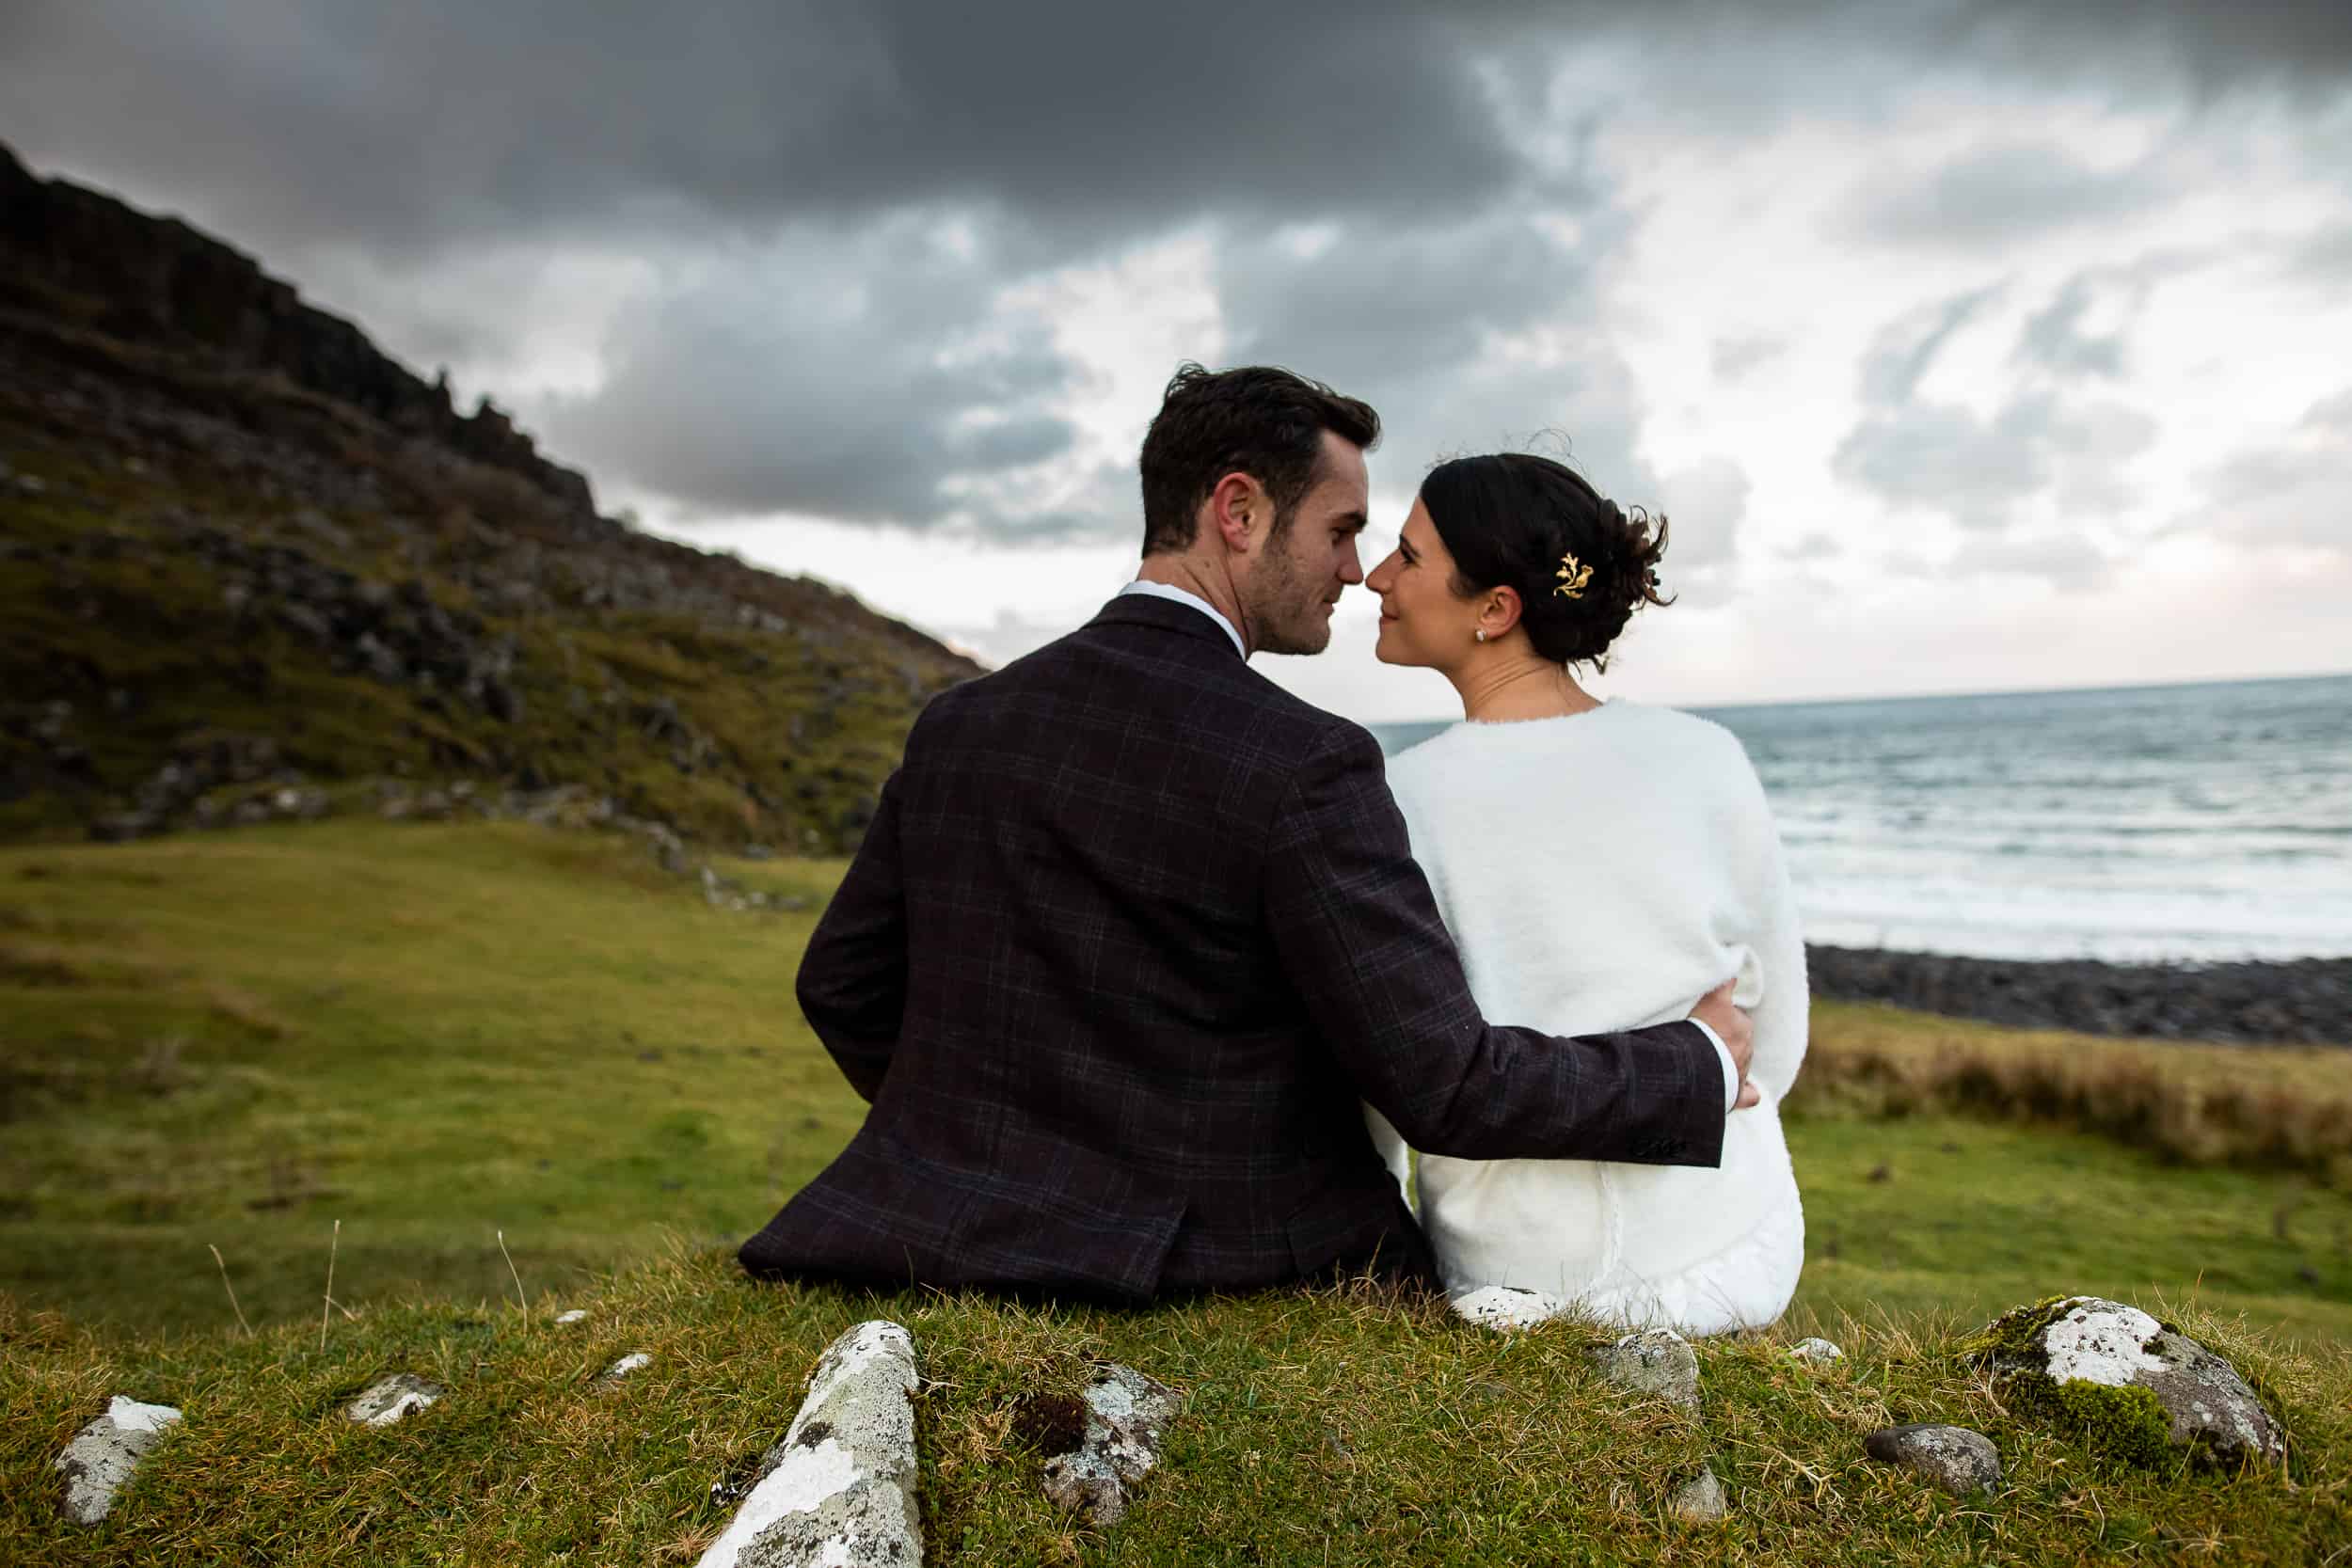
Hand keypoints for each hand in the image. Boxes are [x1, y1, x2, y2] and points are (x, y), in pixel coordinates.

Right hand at [1689, 980, 1756, 1109]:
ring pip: (1742, 1061)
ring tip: (1707, 1061)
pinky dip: (1746, 1092)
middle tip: (1702, 1038)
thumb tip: (1732, 972)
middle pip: (1738, 1037)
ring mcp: (1743, 1070)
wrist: (1695, 1068)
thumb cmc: (1698, 1032)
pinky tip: (1741, 1092)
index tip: (1708, 1016)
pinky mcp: (1739, 1093)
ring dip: (1729, 1060)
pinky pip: (1750, 1094)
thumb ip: (1723, 985)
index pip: (1734, 1014)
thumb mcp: (1711, 1000)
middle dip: (1725, 1037)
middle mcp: (1746, 1046)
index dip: (1720, 1015)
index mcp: (1741, 1024)